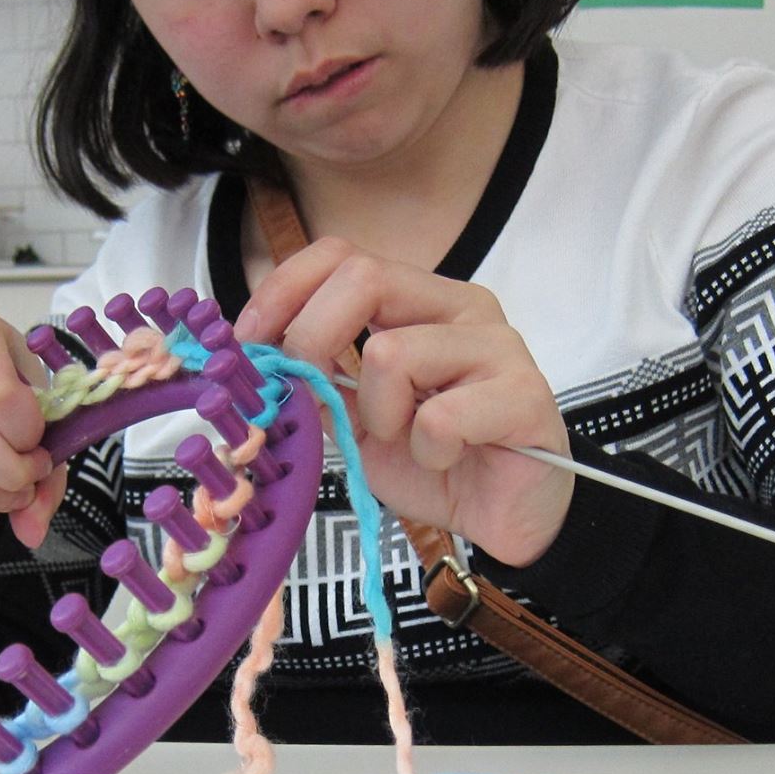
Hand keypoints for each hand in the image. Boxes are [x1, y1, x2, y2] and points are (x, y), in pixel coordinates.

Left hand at [232, 239, 572, 566]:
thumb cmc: (436, 462)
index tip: (250, 343)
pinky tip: (446, 458)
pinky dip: (426, 451)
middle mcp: (461, 308)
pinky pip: (440, 417)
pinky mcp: (524, 395)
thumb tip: (261, 358)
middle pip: (365, 277)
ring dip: (379, 415)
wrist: (503, 518)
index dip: (285, 290)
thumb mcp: (356, 420)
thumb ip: (318, 382)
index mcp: (419, 301)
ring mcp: (498, 346)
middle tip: (318, 398)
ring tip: (407, 441)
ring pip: (393, 352)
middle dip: (314, 340)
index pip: (343, 255)